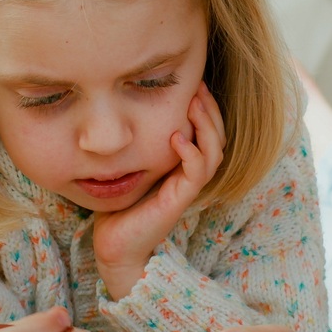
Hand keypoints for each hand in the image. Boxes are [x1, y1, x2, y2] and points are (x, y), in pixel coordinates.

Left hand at [91, 83, 225, 299]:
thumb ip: (137, 146)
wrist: (114, 247)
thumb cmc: (117, 210)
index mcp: (181, 169)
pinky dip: (191, 153)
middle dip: (211, 110)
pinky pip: (196, 174)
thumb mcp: (129, 168)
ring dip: (206, 126)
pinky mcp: (178, 201)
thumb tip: (126, 113)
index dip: (205, 109)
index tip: (194, 84)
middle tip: (199, 85)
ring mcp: (186, 190)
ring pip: (213, 154)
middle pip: (217, 139)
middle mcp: (189, 178)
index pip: (206, 134)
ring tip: (194, 103)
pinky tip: (177, 137)